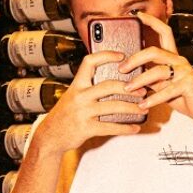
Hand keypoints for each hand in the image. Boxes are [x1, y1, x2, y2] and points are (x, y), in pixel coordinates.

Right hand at [28, 50, 148, 155]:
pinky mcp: (87, 128)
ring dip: (132, 108)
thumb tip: (113, 84)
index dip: (106, 56)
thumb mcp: (72, 96)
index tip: (121, 56)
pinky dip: (126, 128)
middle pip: (109, 85)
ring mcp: (83, 112)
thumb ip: (88, 88)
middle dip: (129, 88)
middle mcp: (80, 96)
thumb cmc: (65, 115)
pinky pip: (111, 127)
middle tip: (142, 90)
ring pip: (114, 106)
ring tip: (143, 108)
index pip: (90, 62)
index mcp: (77, 85)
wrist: (50, 136)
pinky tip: (135, 127)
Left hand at [123, 12, 192, 127]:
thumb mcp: (163, 86)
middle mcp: (180, 61)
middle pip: (154, 51)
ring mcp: (185, 72)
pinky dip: (152, 99)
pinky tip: (143, 105)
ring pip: (158, 71)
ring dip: (140, 80)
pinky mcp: (188, 85)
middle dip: (135, 59)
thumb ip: (150, 79)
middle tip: (122, 69)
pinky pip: (167, 90)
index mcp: (174, 57)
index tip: (138, 15)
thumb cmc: (184, 97)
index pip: (164, 32)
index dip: (152, 21)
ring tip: (128, 89)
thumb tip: (129, 77)